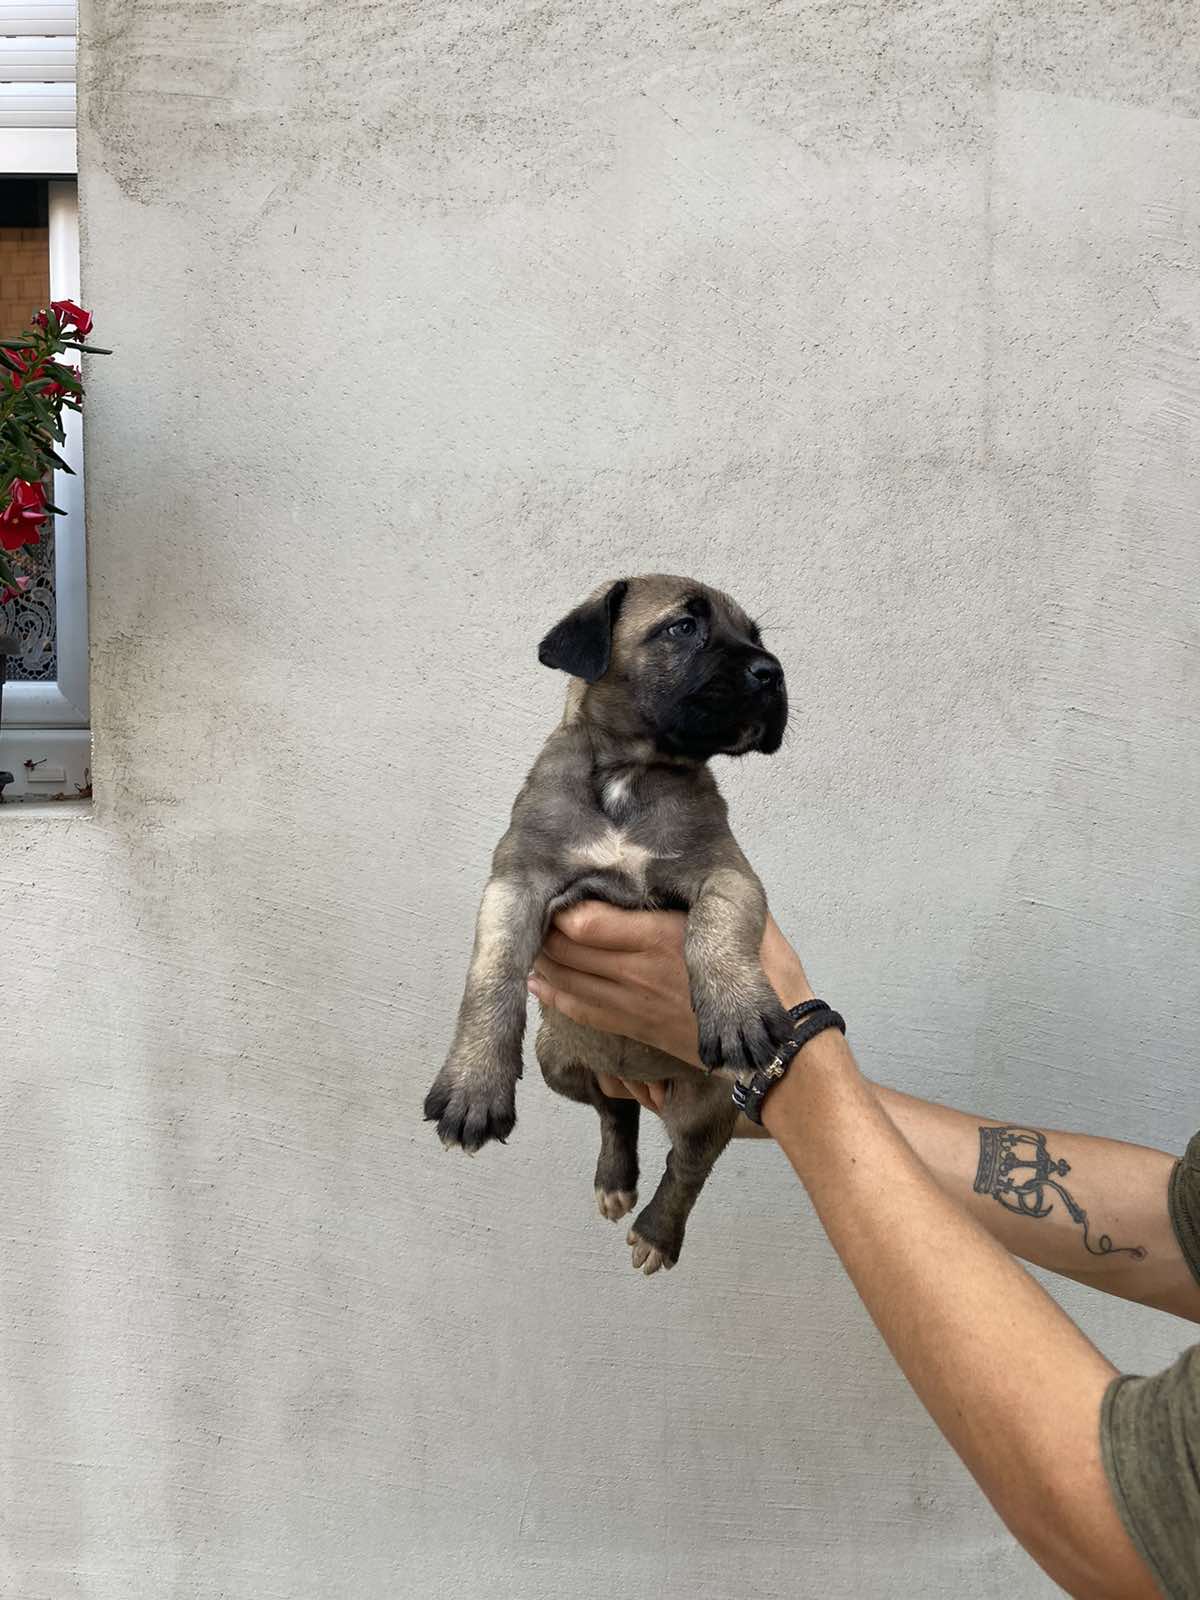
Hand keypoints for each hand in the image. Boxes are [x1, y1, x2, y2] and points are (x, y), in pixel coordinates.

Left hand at [526, 901, 813, 1067]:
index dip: (560, 903)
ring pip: (566, 980)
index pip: (584, 921)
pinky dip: (553, 993)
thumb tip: (658, 853)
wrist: (781, 1040)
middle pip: (564, 951)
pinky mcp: (635, 1028)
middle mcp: (637, 973)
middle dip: (542, 928)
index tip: (557, 882)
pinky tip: (537, 978)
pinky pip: (580, 1010)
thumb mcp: (736, 912)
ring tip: (530, 937)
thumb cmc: (767, 967)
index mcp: (660, 937)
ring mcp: (633, 1005)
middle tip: (536, 905)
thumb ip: (694, 887)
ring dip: (542, 958)